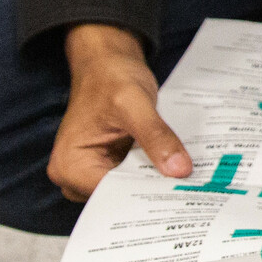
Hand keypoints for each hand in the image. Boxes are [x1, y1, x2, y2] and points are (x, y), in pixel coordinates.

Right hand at [50, 23, 192, 201]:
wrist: (108, 63)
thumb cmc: (111, 77)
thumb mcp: (135, 103)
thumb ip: (155, 136)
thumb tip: (179, 170)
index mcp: (69, 165)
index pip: (112, 197)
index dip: (146, 196)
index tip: (180, 194)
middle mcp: (73, 176)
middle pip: (119, 199)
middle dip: (152, 193)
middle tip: (191, 189)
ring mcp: (89, 174)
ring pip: (128, 192)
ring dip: (154, 183)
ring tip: (186, 179)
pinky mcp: (106, 168)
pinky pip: (132, 180)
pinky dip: (152, 174)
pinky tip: (174, 169)